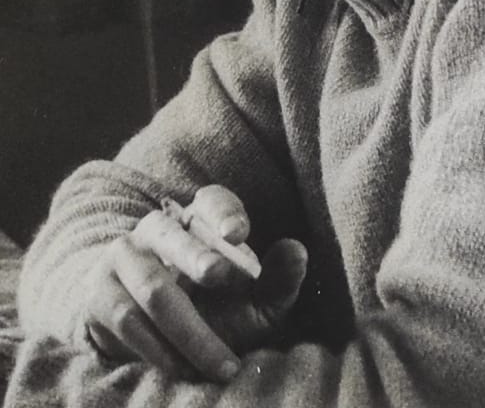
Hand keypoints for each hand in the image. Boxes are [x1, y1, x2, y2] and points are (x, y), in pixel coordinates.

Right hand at [83, 185, 307, 381]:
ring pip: (154, 286)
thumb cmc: (211, 311)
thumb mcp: (250, 300)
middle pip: (173, 234)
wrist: (139, 334)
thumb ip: (278, 280)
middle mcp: (158, 229)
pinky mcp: (100, 294)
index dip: (224, 213)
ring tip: (223, 363)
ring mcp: (124, 258)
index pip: (211, 201)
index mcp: (198, 220)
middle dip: (196, 255)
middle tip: (219, 275)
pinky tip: (185, 369)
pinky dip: (159, 349)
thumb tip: (298, 251)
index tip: (239, 233)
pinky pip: (128, 319)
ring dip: (189, 328)